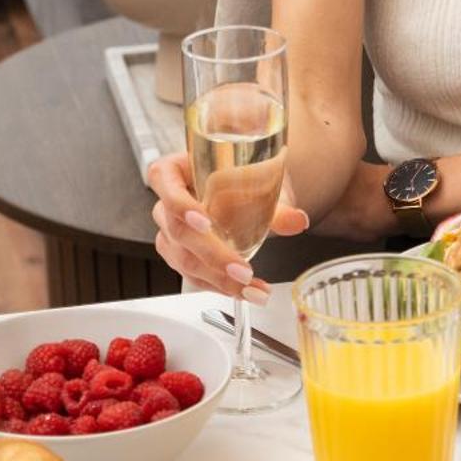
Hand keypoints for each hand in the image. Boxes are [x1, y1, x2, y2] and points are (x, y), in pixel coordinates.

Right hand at [147, 151, 308, 301]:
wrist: (252, 187)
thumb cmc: (247, 176)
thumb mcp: (262, 180)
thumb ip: (278, 202)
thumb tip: (297, 221)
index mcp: (177, 169)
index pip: (162, 179)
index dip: (180, 203)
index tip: (205, 222)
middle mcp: (167, 201)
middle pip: (177, 230)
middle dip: (211, 254)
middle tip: (242, 269)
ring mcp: (171, 230)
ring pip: (182, 258)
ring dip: (216, 278)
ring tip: (250, 287)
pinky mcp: (181, 254)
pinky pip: (192, 274)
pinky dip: (218, 285)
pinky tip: (244, 291)